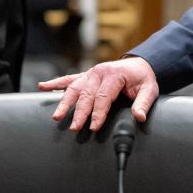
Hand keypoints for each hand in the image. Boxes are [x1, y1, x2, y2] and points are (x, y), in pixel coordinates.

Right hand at [38, 57, 158, 131]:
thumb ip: (143, 103)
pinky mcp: (85, 76)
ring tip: (57, 115)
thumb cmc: (142, 78)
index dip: (98, 113)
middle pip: (86, 94)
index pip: (103, 97)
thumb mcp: (149, 89)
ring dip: (64, 102)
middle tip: (74, 127)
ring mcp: (90, 73)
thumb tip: (139, 117)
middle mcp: (99, 72)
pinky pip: (68, 79)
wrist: (139, 64)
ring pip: (74, 88)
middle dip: (79, 113)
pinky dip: (55, 83)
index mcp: (114, 75)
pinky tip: (43, 87)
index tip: (94, 127)